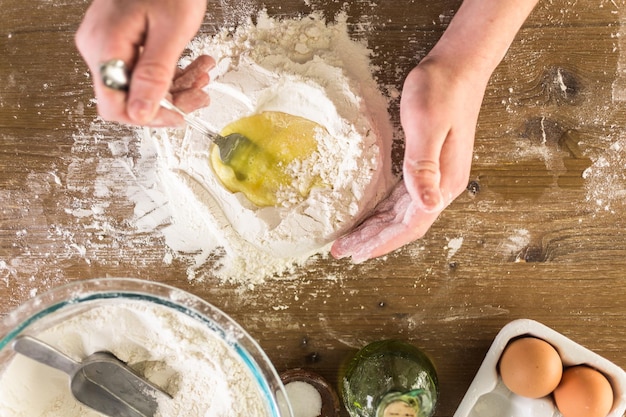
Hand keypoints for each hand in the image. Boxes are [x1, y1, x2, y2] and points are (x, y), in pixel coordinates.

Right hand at [75, 0, 207, 125]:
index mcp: (105, 46)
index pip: (116, 106)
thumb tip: (142, 114)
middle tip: (201, 94)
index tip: (178, 116)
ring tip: (203, 73)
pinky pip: (143, 68)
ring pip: (141, 84)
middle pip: (131, 97)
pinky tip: (193, 64)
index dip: (149, 118)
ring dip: (176, 85)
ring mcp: (108, 43)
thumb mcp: (171, 31)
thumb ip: (155, 75)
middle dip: (171, 99)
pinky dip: (171, 71)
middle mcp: (99, 47)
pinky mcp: (121, 39)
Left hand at [331, 57, 485, 262]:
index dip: (382, 242)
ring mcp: (438, 176)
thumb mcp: (427, 126)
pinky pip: (402, 199)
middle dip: (373, 241)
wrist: (459, 65)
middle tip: (343, 251)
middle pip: (404, 225)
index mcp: (445, 182)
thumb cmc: (441, 90)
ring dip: (377, 229)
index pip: (410, 225)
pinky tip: (370, 216)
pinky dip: (384, 212)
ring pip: (402, 214)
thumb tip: (429, 207)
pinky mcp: (430, 165)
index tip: (356, 253)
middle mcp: (443, 185)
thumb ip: (424, 167)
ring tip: (352, 241)